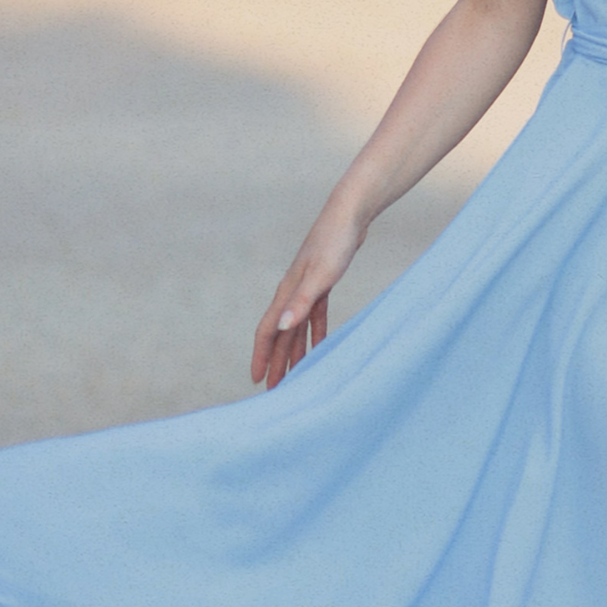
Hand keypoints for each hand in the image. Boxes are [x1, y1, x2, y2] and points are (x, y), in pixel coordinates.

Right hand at [251, 200, 368, 388]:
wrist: (349, 216)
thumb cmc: (335, 243)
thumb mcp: (320, 276)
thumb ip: (301, 303)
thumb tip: (281, 328)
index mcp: (287, 293)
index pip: (267, 331)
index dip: (261, 356)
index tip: (257, 380)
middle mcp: (292, 293)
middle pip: (280, 335)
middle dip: (276, 362)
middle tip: (276, 390)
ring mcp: (306, 289)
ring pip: (296, 328)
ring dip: (294, 352)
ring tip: (296, 376)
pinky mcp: (322, 284)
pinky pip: (314, 317)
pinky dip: (315, 334)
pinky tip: (321, 348)